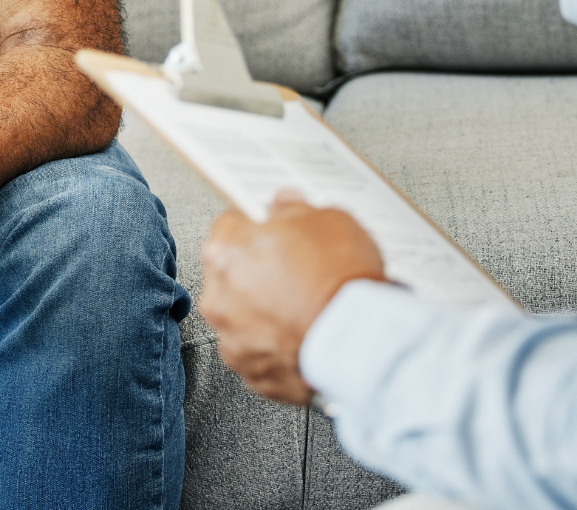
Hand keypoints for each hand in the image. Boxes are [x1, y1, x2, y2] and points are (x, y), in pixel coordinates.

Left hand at [198, 192, 386, 405]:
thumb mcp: (327, 219)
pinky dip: (277, 345)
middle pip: (232, 274)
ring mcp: (232, 339)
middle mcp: (218, 297)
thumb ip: (294, 209)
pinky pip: (260, 351)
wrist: (358, 341)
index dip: (257, 228)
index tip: (274, 233)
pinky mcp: (252, 373)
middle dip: (258, 271)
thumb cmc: (339, 281)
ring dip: (265, 311)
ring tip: (305, 307)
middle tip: (296, 271)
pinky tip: (306, 333)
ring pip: (244, 316)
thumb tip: (286, 204)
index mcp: (225, 251)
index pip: (229, 226)